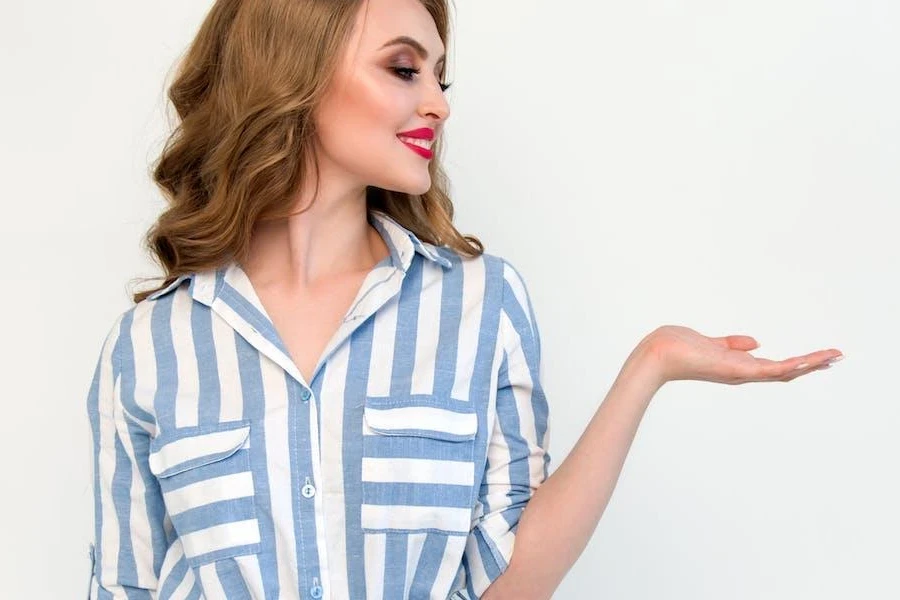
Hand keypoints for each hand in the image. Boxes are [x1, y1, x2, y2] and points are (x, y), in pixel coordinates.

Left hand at [641, 325, 843, 385]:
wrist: (657, 354)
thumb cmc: (674, 347)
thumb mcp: (709, 341)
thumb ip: (732, 344)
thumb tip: (756, 342)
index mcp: (736, 366)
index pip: (772, 366)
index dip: (797, 363)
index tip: (819, 357)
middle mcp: (741, 372)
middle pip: (784, 372)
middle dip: (811, 364)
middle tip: (837, 356)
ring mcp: (740, 373)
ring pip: (784, 372)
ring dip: (810, 364)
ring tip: (834, 356)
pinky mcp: (736, 370)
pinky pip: (770, 370)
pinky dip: (792, 366)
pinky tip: (809, 361)